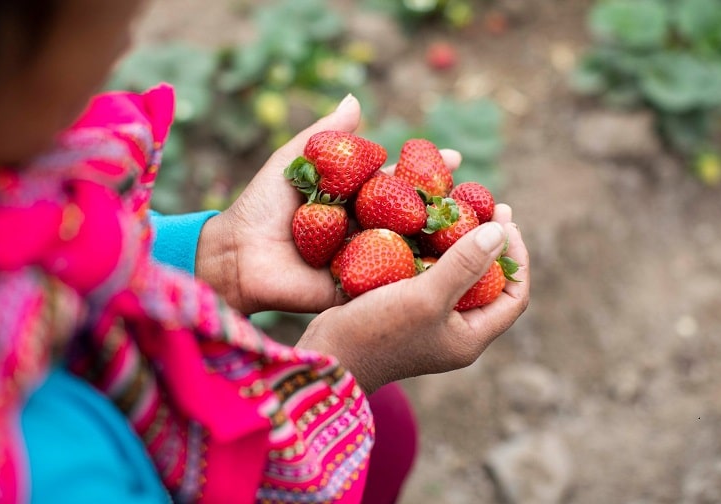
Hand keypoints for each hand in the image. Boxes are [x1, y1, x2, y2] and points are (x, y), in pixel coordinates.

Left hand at [196, 95, 462, 314]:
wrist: (238, 256)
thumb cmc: (261, 207)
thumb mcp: (293, 162)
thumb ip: (327, 135)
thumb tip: (356, 98)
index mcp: (354, 201)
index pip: (400, 182)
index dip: (427, 170)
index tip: (455, 158)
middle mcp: (365, 229)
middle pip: (413, 216)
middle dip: (446, 207)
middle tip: (482, 198)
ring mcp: (365, 260)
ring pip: (410, 250)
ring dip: (444, 243)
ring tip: (479, 231)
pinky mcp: (359, 288)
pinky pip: (392, 283)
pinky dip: (421, 277)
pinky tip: (454, 269)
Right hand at [295, 204, 529, 393]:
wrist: (327, 357)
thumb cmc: (377, 333)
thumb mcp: (425, 297)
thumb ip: (464, 265)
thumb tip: (500, 231)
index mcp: (470, 336)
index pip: (513, 295)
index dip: (517, 257)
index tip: (505, 219)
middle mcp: (455, 330)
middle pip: (488, 282)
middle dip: (490, 244)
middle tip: (486, 206)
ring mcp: (429, 320)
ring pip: (457, 275)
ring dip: (460, 242)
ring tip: (456, 208)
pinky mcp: (405, 309)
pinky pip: (429, 274)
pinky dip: (431, 249)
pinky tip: (421, 224)